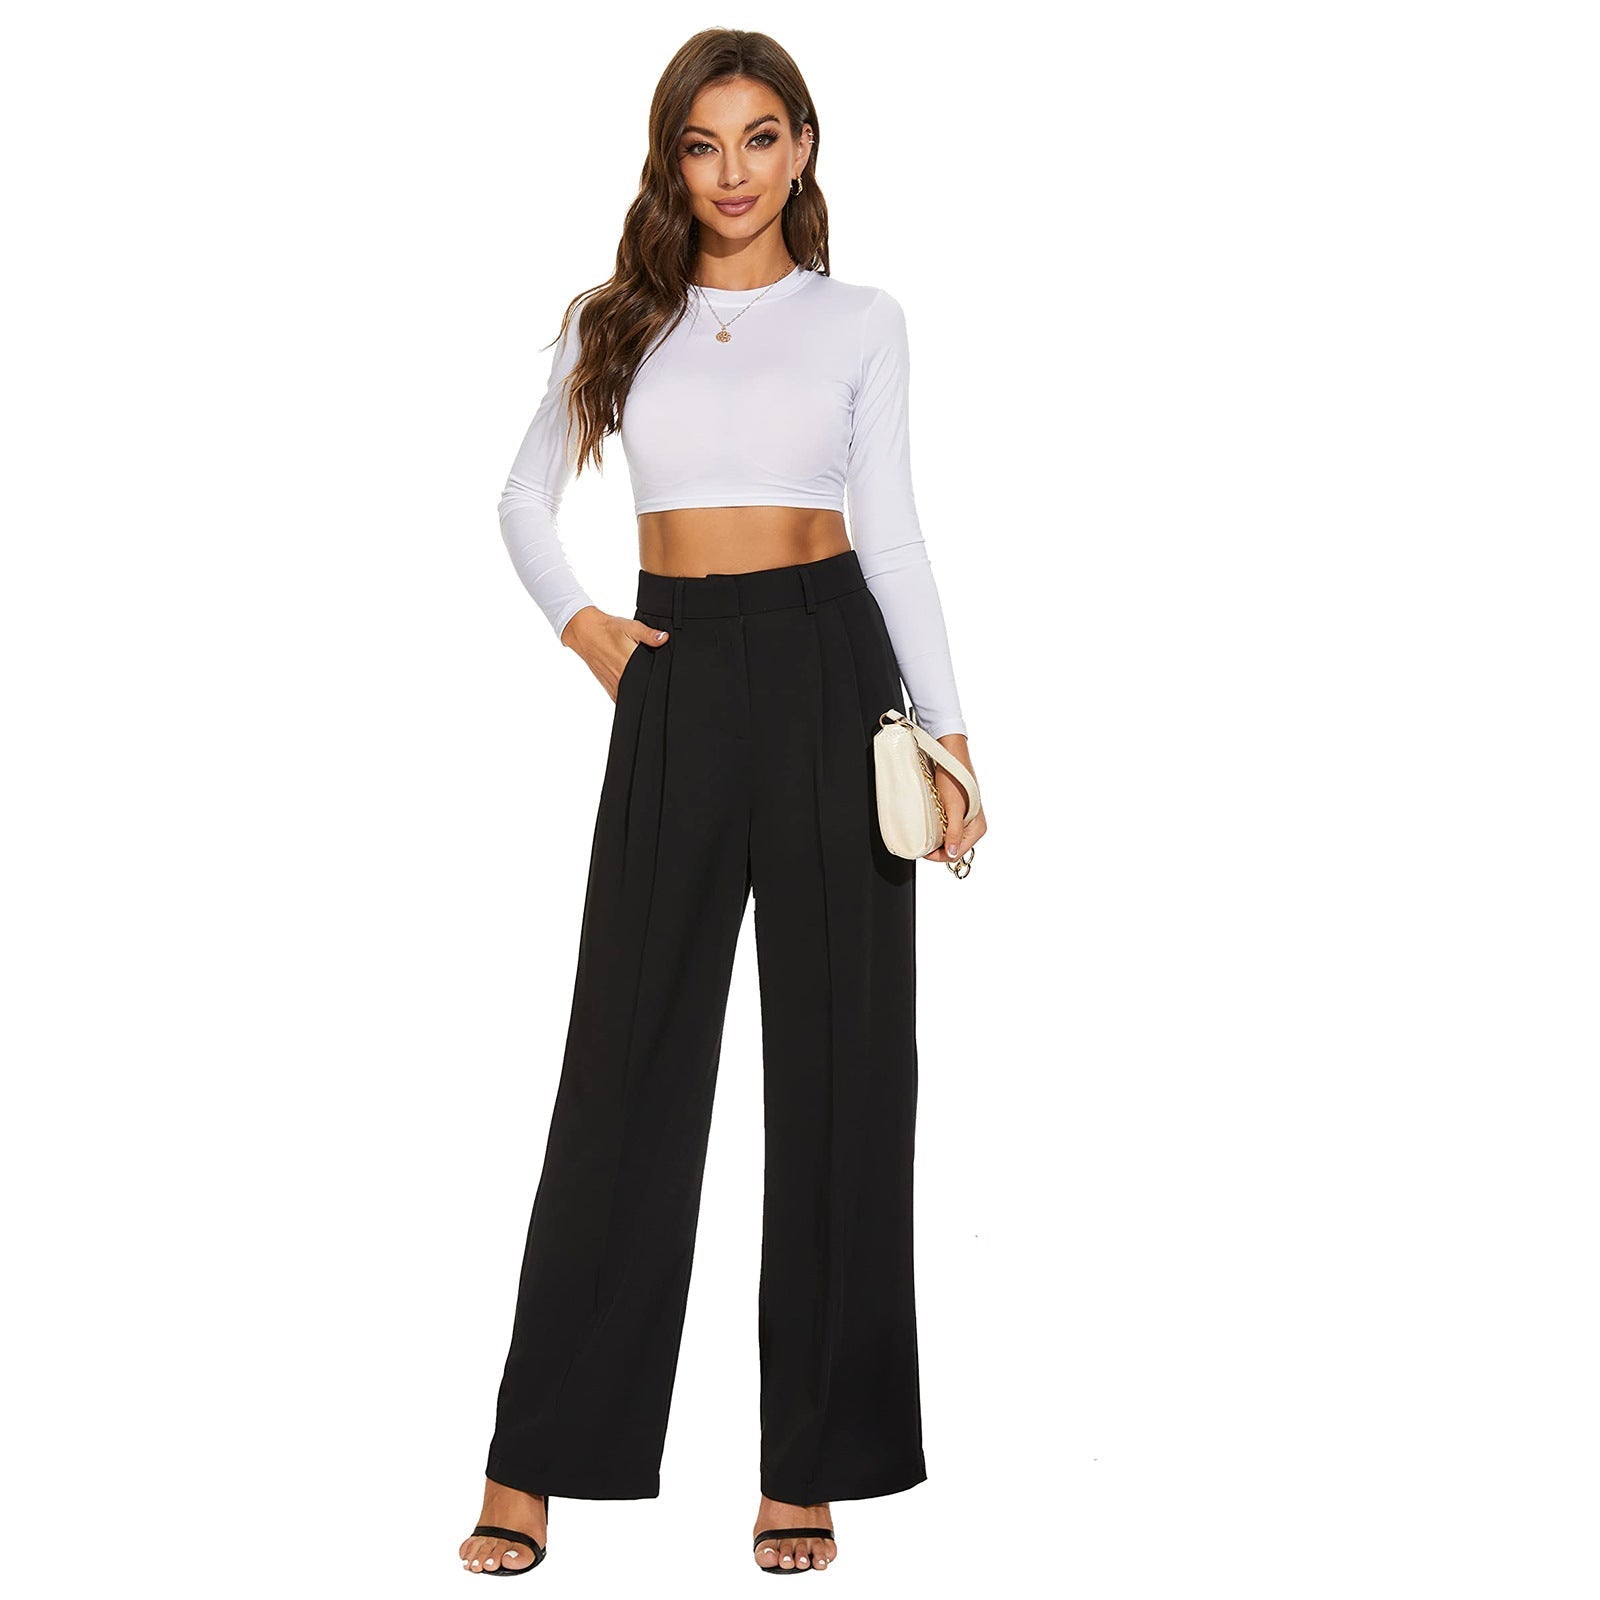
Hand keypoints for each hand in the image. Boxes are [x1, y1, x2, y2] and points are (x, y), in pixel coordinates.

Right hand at [561, 606, 670, 700]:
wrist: (585, 633)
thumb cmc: (608, 629)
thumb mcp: (631, 627)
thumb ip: (649, 635)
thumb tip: (664, 638)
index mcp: (628, 663)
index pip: (651, 679)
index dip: (659, 677)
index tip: (662, 672)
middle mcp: (621, 678)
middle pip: (644, 688)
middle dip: (651, 682)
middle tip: (651, 670)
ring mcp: (615, 686)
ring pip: (634, 695)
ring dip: (640, 688)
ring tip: (640, 674)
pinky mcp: (610, 689)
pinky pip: (624, 697)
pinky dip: (631, 692)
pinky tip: (632, 680)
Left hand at [924, 733, 985, 867]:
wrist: (951, 758)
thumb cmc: (954, 780)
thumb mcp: (953, 809)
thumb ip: (954, 833)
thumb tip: (951, 854)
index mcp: (977, 829)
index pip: (955, 854)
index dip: (937, 856)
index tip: (922, 851)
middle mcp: (974, 827)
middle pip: (953, 849)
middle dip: (937, 849)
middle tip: (920, 843)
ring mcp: (967, 821)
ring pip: (949, 840)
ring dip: (937, 840)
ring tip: (925, 833)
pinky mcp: (959, 815)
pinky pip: (948, 830)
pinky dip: (938, 830)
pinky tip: (931, 824)